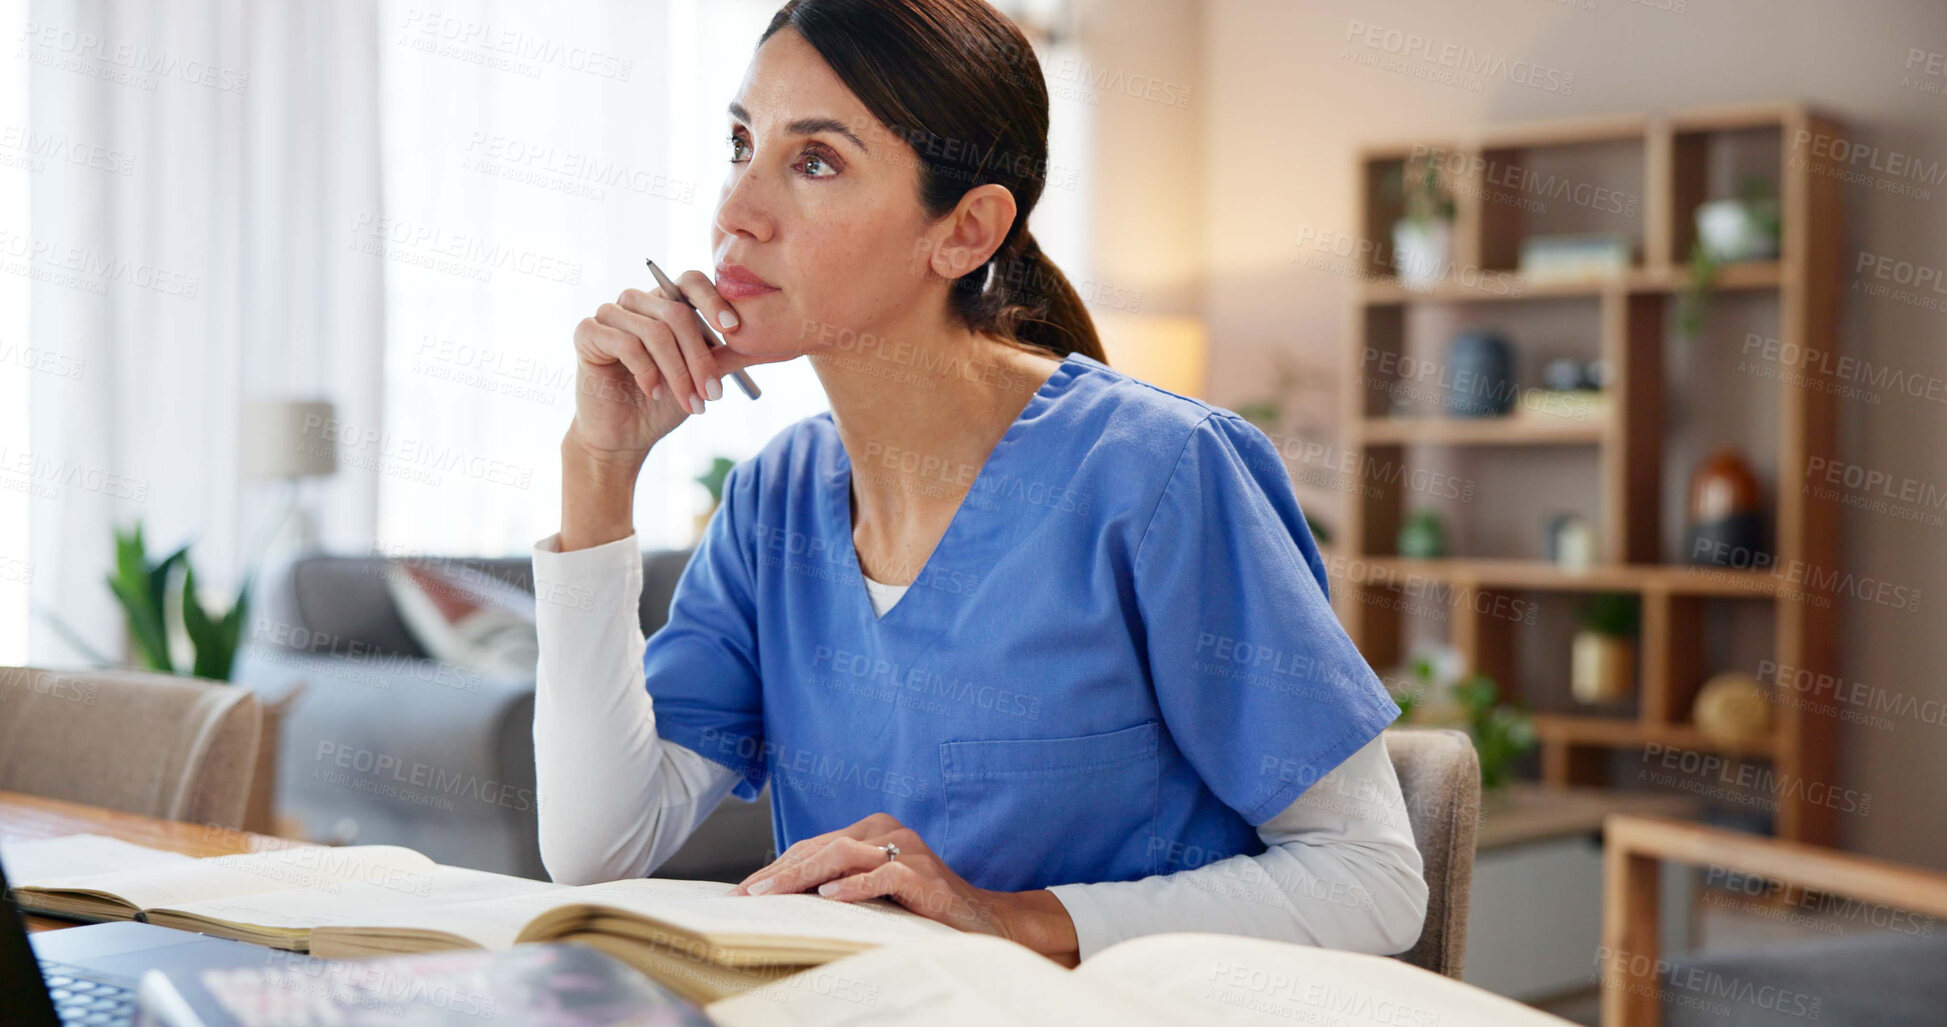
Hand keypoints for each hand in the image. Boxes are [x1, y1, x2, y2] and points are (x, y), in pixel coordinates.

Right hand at [568, 271, 760, 461]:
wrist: (625, 436)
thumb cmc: (664, 404)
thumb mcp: (702, 377)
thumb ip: (724, 354)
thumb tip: (760, 337)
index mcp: (665, 303)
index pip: (690, 281)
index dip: (713, 300)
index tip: (732, 329)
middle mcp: (637, 302)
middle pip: (677, 312)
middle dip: (700, 358)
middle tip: (713, 394)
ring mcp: (609, 314)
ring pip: (655, 331)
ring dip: (678, 372)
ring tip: (690, 404)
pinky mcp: (587, 332)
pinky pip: (625, 343)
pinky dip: (646, 371)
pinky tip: (652, 392)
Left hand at [730, 813, 1078, 964]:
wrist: (984, 922)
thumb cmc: (922, 909)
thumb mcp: (873, 895)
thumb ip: (837, 887)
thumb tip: (779, 902)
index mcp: (871, 831)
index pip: (811, 846)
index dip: (774, 868)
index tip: (739, 892)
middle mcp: (887, 832)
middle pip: (820, 847)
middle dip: (778, 873)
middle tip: (744, 896)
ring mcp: (907, 849)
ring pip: (843, 855)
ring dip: (802, 877)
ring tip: (771, 896)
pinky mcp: (925, 873)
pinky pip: (883, 876)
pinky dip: (854, 887)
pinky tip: (829, 898)